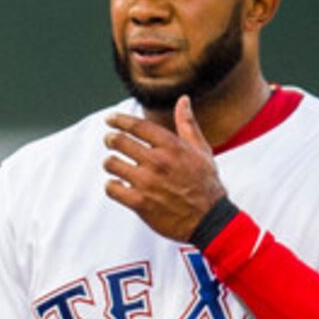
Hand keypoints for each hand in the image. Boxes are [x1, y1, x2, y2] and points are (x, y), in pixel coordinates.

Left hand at [104, 95, 225, 242]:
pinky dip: (111, 185)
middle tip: (110, 141)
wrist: (209, 218)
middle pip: (119, 142)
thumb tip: (183, 100)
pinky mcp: (139, 203)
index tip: (109, 119)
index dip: (119, 120)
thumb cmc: (206, 183)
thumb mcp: (201, 150)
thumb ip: (188, 124)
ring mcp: (146, 183)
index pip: (137, 126)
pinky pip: (112, 188)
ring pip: (112, 164)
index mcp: (172, 146)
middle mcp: (157, 161)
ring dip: (110, 163)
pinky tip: (117, 184)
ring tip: (114, 164)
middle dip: (111, 139)